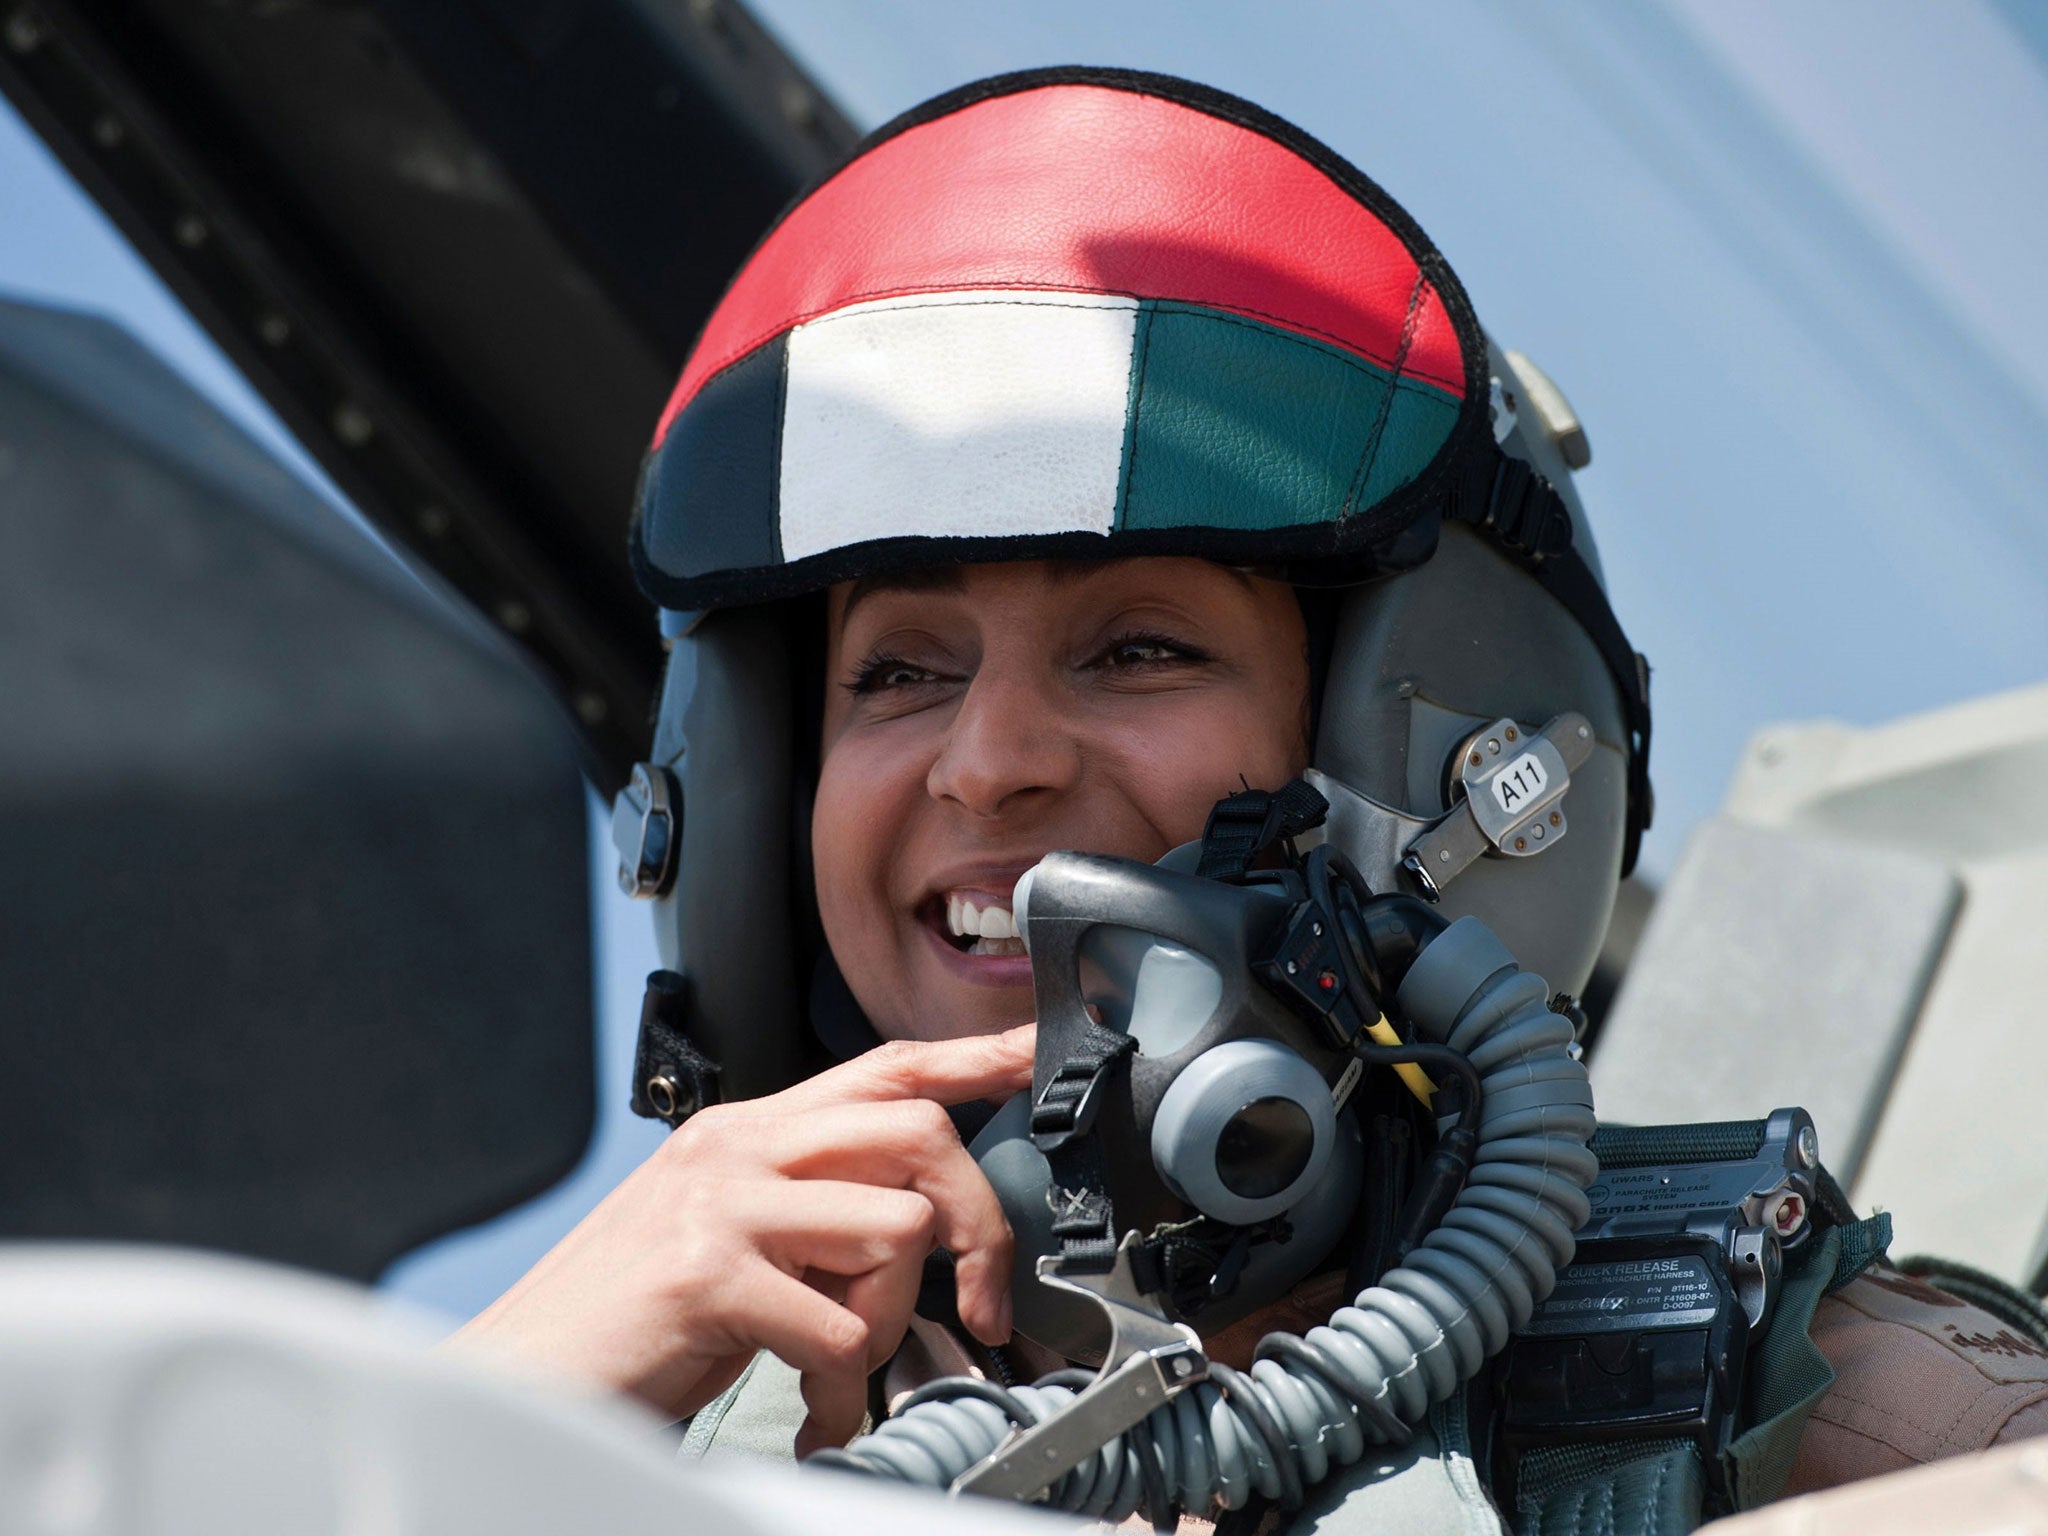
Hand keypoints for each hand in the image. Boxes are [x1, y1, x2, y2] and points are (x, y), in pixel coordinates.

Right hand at [445, 1024, 1033, 1452]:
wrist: (523, 1379)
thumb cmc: (629, 1322)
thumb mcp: (726, 1237)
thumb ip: (808, 1211)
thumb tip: (910, 1227)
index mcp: (745, 1133)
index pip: (880, 1070)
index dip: (970, 1058)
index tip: (1035, 1051)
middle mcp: (736, 1148)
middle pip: (916, 1134)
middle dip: (978, 1223)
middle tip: (984, 1304)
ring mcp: (721, 1204)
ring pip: (895, 1228)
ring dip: (891, 1323)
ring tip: (839, 1371)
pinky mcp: (709, 1273)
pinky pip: (843, 1329)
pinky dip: (843, 1392)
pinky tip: (811, 1414)